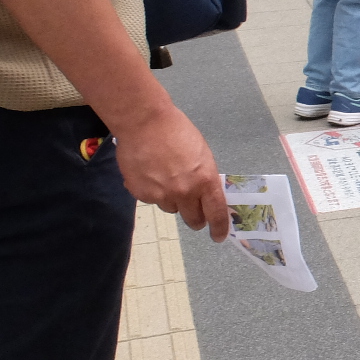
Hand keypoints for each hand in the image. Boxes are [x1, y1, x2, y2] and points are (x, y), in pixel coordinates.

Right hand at [114, 107, 230, 240]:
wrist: (144, 123)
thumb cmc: (178, 132)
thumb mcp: (203, 155)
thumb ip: (205, 178)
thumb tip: (206, 195)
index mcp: (205, 181)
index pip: (216, 213)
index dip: (219, 228)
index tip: (219, 235)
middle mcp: (184, 192)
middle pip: (193, 219)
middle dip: (195, 217)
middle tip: (194, 210)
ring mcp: (161, 195)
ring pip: (171, 208)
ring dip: (172, 200)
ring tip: (167, 177)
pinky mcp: (140, 194)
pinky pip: (151, 200)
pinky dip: (152, 191)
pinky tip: (150, 173)